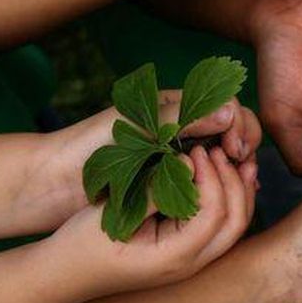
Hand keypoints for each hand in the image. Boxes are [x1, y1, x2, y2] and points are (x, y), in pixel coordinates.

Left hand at [8, 91, 258, 238]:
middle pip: (233, 130)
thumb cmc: (92, 146)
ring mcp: (181, 155)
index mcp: (178, 106)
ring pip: (225, 156)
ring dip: (237, 168)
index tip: (235, 150)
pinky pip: (210, 178)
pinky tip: (228, 196)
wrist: (56, 183)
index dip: (241, 127)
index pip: (227, 107)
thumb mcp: (139, 125)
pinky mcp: (175, 181)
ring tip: (240, 183)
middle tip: (240, 165)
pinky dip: (223, 184)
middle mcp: (185, 128)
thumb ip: (183, 116)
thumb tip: (231, 111)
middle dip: (244, 146)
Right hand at [45, 146, 256, 299]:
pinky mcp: (187, 251)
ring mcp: (192, 260)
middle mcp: (191, 264)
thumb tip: (189, 162)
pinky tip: (218, 174)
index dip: (212, 178)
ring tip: (227, 158)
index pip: (215, 214)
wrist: (62, 273)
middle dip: (235, 182)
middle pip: (236, 222)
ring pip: (234, 225)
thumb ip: (155, 190)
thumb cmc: (81, 244)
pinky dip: (225, 198)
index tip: (197, 152)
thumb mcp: (114, 214)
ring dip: (236, 189)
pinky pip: (220, 225)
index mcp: (175, 257)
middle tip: (220, 151)